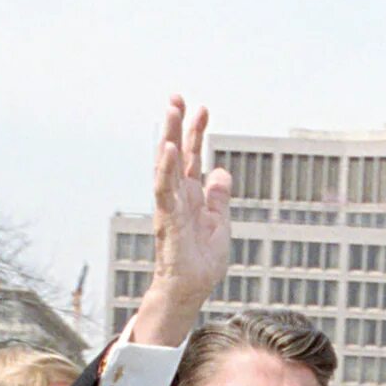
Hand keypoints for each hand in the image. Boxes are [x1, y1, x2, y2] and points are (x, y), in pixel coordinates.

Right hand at [130, 99, 231, 346]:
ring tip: (171, 110)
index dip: (196, 133)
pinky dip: (165, 169)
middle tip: (176, 96)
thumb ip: (219, 196)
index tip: (202, 107)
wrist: (192, 289)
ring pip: (166, 165)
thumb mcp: (220, 222)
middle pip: (176, 153)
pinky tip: (167, 148)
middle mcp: (178, 195)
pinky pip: (164, 190)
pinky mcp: (167, 219)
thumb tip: (221, 170)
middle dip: (176, 125)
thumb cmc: (202, 261)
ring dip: (168, 137)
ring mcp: (171, 205)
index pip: (192, 157)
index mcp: (192, 195)